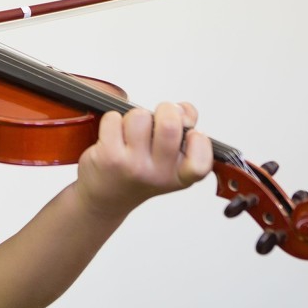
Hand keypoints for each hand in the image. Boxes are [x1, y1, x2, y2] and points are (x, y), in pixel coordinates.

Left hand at [75, 102, 212, 215]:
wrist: (107, 197)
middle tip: (160, 117)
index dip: (199, 140)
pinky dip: (113, 118)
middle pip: (170, 125)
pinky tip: (115, 134)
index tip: (190, 134)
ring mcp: (133, 165)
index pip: (201, 161)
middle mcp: (158, 174)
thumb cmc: (141, 173)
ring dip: (136, 116)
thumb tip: (184, 110)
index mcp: (180, 177)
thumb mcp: (170, 162)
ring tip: (133, 131)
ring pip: (140, 116)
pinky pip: (114, 118)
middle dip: (166, 109)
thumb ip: (185, 133)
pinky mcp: (110, 156)